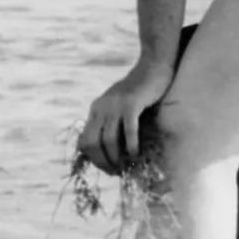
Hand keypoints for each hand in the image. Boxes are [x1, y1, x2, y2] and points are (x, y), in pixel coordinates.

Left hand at [78, 58, 176, 175]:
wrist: (154, 66)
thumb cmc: (140, 90)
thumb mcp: (118, 105)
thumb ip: (112, 121)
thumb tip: (112, 150)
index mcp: (96, 109)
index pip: (84, 140)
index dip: (93, 159)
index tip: (108, 168)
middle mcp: (101, 107)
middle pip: (92, 143)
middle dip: (102, 162)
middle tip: (116, 171)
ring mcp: (116, 105)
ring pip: (108, 140)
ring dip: (116, 158)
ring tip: (126, 167)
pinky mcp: (132, 103)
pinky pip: (128, 131)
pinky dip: (131, 147)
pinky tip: (136, 155)